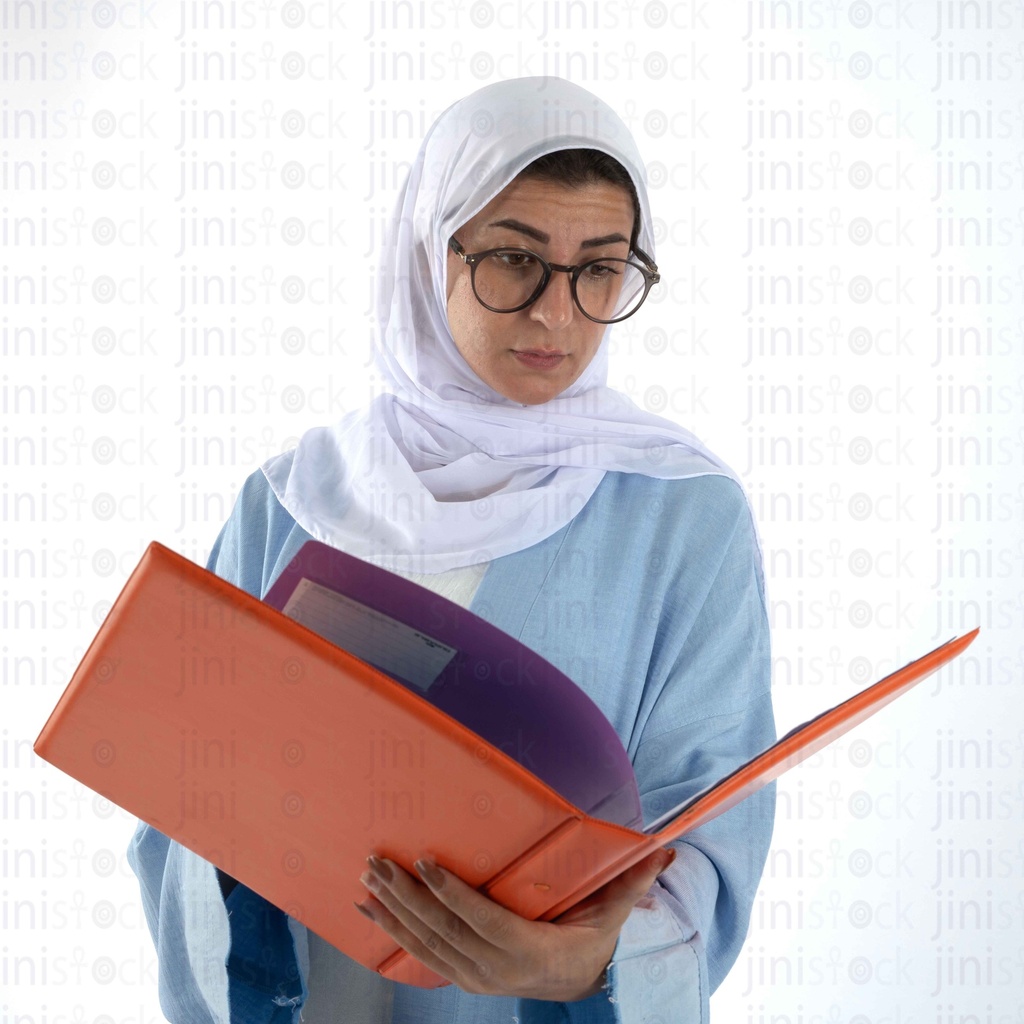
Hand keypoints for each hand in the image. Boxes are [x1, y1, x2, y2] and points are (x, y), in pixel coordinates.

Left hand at [356, 847, 675, 1000]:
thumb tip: (663, 850)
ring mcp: (474, 976)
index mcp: (530, 950)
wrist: (577, 986)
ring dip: (392, 910)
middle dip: (407, 896)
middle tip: (379, 861)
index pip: (484, 921)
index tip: (426, 862)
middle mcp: (496, 969)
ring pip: (425, 944)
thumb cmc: (591, 939)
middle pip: (444, 931)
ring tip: (366, 877)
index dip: (453, 895)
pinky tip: (366, 908)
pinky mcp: (461, 976)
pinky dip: (389, 931)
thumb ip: (630, 883)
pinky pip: (419, 954)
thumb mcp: (612, 914)